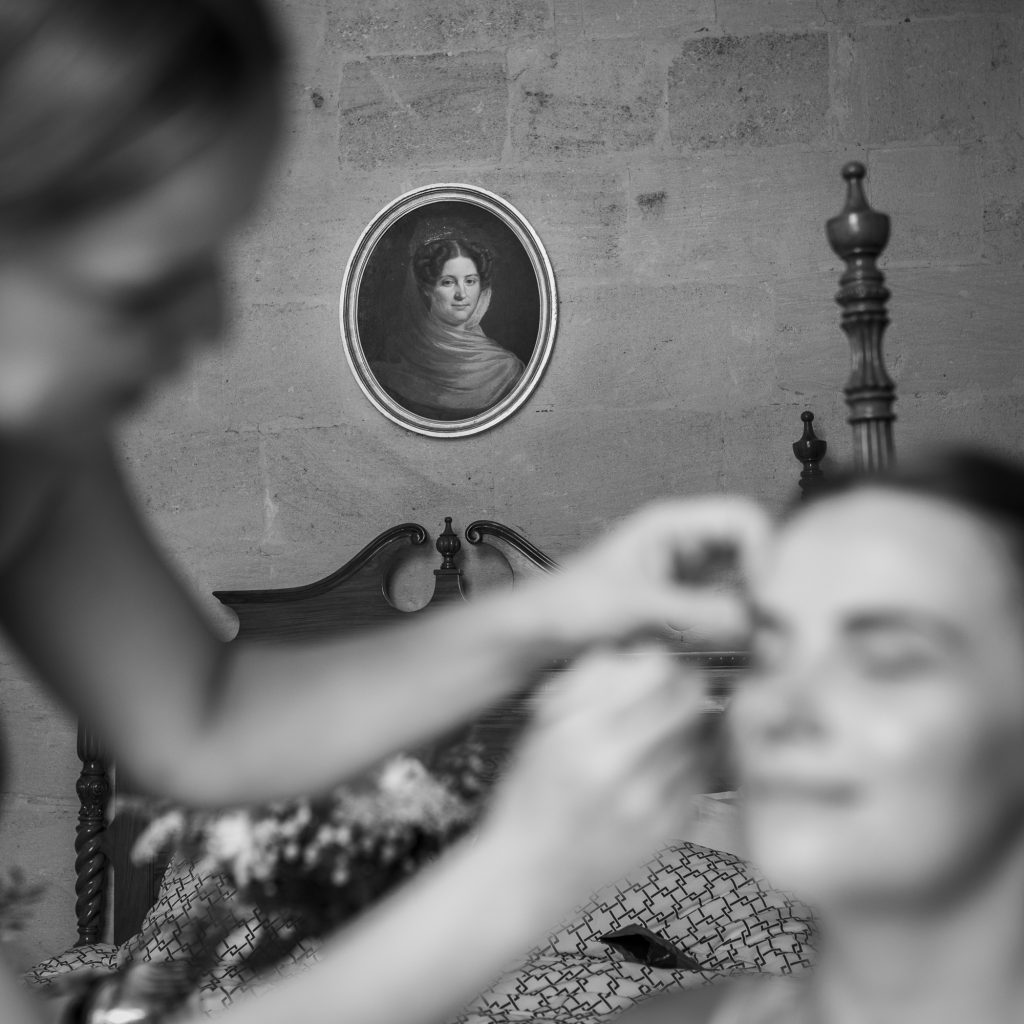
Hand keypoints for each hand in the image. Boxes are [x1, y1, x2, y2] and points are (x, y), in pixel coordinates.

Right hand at [481, 647, 708, 903]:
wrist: (532, 870)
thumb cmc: (534, 789)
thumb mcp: (544, 725)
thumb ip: (590, 683)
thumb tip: (638, 652)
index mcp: (582, 728)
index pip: (656, 669)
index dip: (660, 662)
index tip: (654, 668)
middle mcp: (618, 761)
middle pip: (690, 697)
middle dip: (684, 688)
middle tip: (673, 694)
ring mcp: (648, 799)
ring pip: (699, 736)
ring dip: (686, 729)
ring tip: (659, 740)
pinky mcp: (669, 828)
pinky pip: (699, 777)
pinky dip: (687, 767)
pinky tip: (659, 773)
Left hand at [535, 496, 770, 648]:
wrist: (538, 633)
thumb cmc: (568, 603)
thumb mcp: (634, 605)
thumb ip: (693, 612)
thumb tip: (753, 623)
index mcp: (672, 524)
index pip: (743, 520)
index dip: (764, 553)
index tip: (765, 597)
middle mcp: (685, 544)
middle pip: (751, 551)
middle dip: (766, 584)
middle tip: (775, 626)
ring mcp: (685, 576)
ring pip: (742, 584)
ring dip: (755, 610)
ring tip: (765, 644)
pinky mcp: (682, 608)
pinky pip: (723, 611)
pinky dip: (737, 628)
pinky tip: (742, 651)